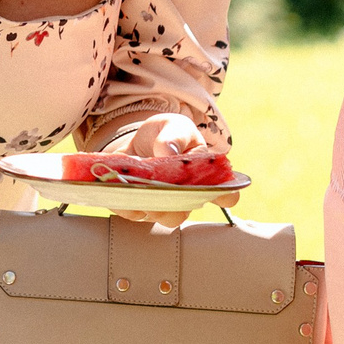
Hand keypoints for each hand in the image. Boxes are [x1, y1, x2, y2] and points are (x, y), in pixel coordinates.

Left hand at [105, 110, 241, 224]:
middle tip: (161, 187)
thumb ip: (174, 137)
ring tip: (137, 187)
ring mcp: (162, 204)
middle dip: (172, 202)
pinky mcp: (138, 206)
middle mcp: (185, 196)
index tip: (218, 193)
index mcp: (204, 176)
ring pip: (159, 216)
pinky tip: (119, 189)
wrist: (138, 140)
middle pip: (184, 211)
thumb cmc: (166, 133)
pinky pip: (132, 212)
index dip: (224, 195)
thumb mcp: (173, 127)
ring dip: (147, 203)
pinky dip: (125, 201)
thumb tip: (169, 151)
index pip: (223, 193)